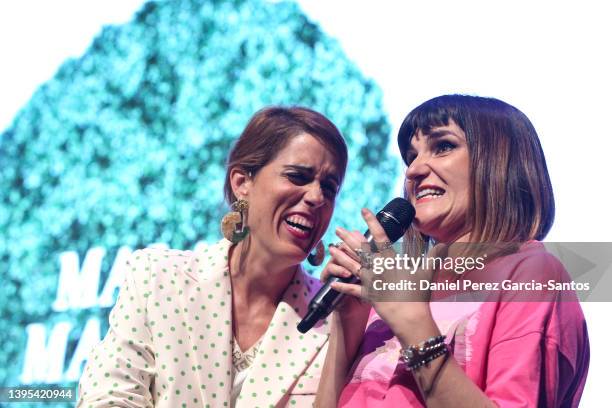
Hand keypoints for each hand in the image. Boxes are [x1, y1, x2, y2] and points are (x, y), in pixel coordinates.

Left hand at [329, 208, 432, 333]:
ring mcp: (372, 282)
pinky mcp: (368, 296)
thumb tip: (444, 245)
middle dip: (348, 238)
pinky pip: (352, 290)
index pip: (380, 238)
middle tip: (338, 229)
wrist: (411, 318)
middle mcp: (379, 269)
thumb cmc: (419, 295)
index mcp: (391, 261)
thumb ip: (433, 257)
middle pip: (360, 250)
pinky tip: (332, 282)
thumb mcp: (427, 273)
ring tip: (331, 248)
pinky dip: (342, 287)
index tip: (364, 211)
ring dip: (340, 257)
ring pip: (352, 266)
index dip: (372, 223)